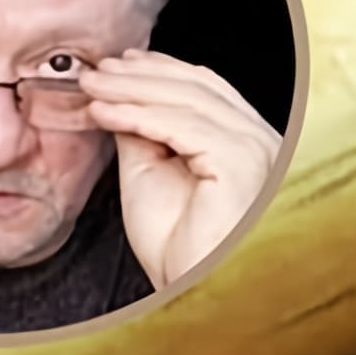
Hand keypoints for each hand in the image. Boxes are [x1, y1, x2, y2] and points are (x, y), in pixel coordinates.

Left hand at [84, 50, 282, 289]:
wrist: (189, 292)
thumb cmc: (177, 245)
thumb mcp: (152, 171)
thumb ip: (143, 129)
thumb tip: (118, 93)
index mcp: (250, 144)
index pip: (208, 89)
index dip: (160, 70)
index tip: (117, 62)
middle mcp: (265, 146)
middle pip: (198, 88)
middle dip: (139, 75)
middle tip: (93, 70)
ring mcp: (259, 155)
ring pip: (188, 101)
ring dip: (130, 89)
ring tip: (90, 87)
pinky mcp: (242, 168)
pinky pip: (182, 127)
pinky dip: (136, 114)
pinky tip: (103, 112)